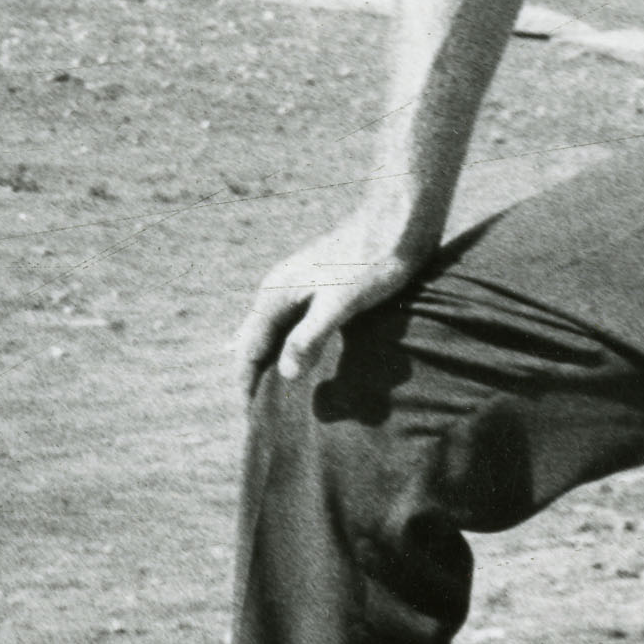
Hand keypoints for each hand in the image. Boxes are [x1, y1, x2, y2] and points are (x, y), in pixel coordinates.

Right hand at [235, 214, 432, 409]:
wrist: (397, 223)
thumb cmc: (371, 261)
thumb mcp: (341, 303)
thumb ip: (310, 336)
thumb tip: (285, 374)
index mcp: (275, 294)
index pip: (248, 349)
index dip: (247, 385)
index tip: (251, 421)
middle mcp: (279, 290)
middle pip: (257, 342)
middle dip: (256, 377)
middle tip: (264, 417)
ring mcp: (298, 287)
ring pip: (275, 334)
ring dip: (276, 363)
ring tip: (284, 397)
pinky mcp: (320, 288)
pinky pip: (294, 327)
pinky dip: (294, 349)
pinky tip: (310, 362)